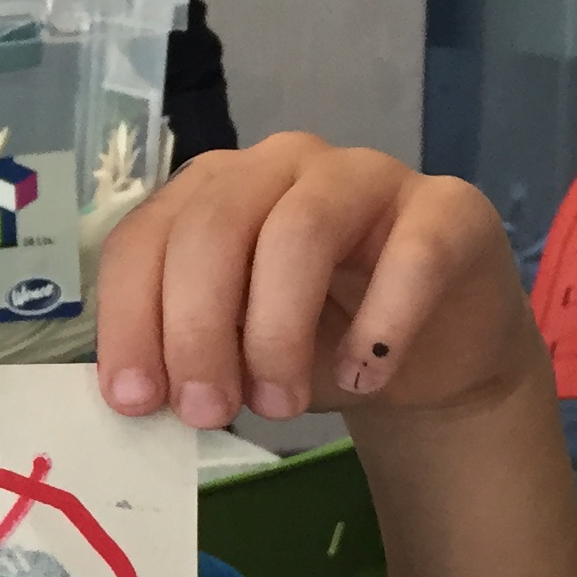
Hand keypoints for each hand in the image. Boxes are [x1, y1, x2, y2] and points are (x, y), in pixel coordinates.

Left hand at [94, 133, 541, 427]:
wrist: (432, 355)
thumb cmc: (315, 344)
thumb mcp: (233, 354)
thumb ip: (184, 355)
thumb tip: (138, 395)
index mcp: (209, 193)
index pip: (145, 238)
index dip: (130, 319)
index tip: (135, 400)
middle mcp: (279, 165)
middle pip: (214, 228)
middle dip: (198, 331)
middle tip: (207, 411)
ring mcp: (364, 176)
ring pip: (299, 233)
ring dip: (276, 333)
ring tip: (278, 405)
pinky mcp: (446, 209)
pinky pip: (410, 256)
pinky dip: (379, 327)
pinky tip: (363, 378)